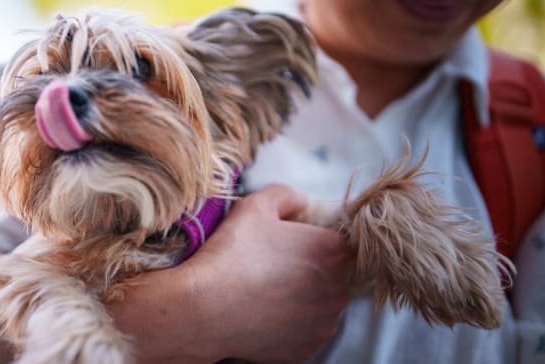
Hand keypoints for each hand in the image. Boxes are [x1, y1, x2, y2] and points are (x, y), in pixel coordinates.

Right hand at [186, 184, 354, 362]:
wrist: (203, 309)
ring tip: (264, 289)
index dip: (316, 238)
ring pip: (321, 304)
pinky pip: (305, 331)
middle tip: (273, 264)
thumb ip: (286, 196)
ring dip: (302, 297)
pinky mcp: (308, 350)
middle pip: (334, 273)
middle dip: (310, 268)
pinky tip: (262, 312)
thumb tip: (300, 202)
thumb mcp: (255, 206)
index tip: (290, 242)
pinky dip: (290, 323)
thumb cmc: (230, 254)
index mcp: (334, 251)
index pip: (342, 240)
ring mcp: (325, 325)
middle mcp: (339, 290)